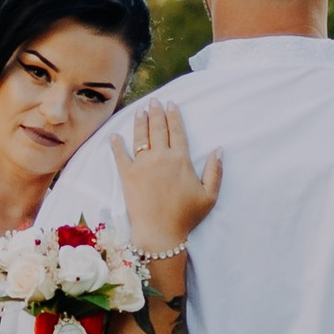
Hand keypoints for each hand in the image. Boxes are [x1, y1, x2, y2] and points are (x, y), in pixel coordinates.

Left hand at [114, 100, 221, 257]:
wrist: (161, 232)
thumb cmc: (186, 216)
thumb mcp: (209, 196)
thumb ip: (215, 171)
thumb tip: (219, 149)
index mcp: (180, 159)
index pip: (177, 131)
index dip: (174, 115)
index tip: (171, 104)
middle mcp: (161, 157)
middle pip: (158, 128)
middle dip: (156, 112)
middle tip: (154, 101)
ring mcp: (142, 165)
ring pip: (140, 137)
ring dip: (140, 121)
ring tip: (139, 111)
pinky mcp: (127, 175)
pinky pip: (120, 155)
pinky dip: (116, 144)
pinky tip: (113, 136)